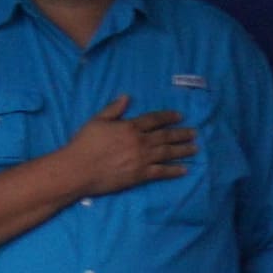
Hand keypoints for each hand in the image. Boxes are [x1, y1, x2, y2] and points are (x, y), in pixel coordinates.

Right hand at [53, 96, 197, 196]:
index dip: (168, 117)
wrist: (78, 169)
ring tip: (194, 148)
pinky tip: (184, 170)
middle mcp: (140, 142)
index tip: (179, 116)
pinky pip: (161, 172)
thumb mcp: (97, 121)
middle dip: (181, 134)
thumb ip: (113, 109)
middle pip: (165, 136)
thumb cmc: (84, 144)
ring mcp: (141, 159)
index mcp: (130, 127)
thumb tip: (127, 97)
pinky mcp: (140, 175)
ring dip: (182, 150)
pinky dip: (174, 171)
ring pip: (167, 153)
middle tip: (194, 133)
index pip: (154, 119)